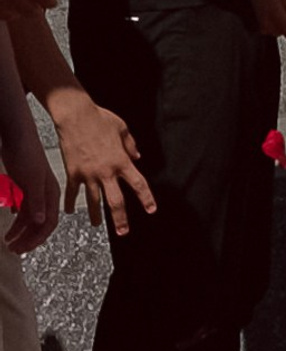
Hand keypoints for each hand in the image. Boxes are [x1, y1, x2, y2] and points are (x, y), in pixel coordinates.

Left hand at [0, 142, 58, 255]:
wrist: (16, 137)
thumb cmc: (27, 155)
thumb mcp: (32, 179)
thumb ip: (37, 201)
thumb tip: (41, 222)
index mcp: (51, 193)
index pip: (48, 223)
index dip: (37, 238)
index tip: (24, 249)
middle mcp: (44, 195)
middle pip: (39, 224)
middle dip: (27, 239)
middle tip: (13, 250)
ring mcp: (34, 192)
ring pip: (29, 219)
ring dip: (20, 232)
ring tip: (8, 242)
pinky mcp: (24, 189)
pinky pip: (23, 211)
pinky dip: (16, 222)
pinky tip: (10, 227)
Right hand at [50, 94, 152, 236]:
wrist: (76, 118)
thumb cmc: (101, 120)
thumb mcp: (123, 129)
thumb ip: (131, 145)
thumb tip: (137, 156)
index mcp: (121, 161)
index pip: (138, 184)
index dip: (146, 198)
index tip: (151, 210)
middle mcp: (106, 172)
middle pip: (115, 201)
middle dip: (120, 219)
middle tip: (123, 232)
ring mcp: (88, 175)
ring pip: (93, 201)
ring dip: (96, 215)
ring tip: (97, 224)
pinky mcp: (72, 174)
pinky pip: (72, 193)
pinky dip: (70, 203)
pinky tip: (69, 211)